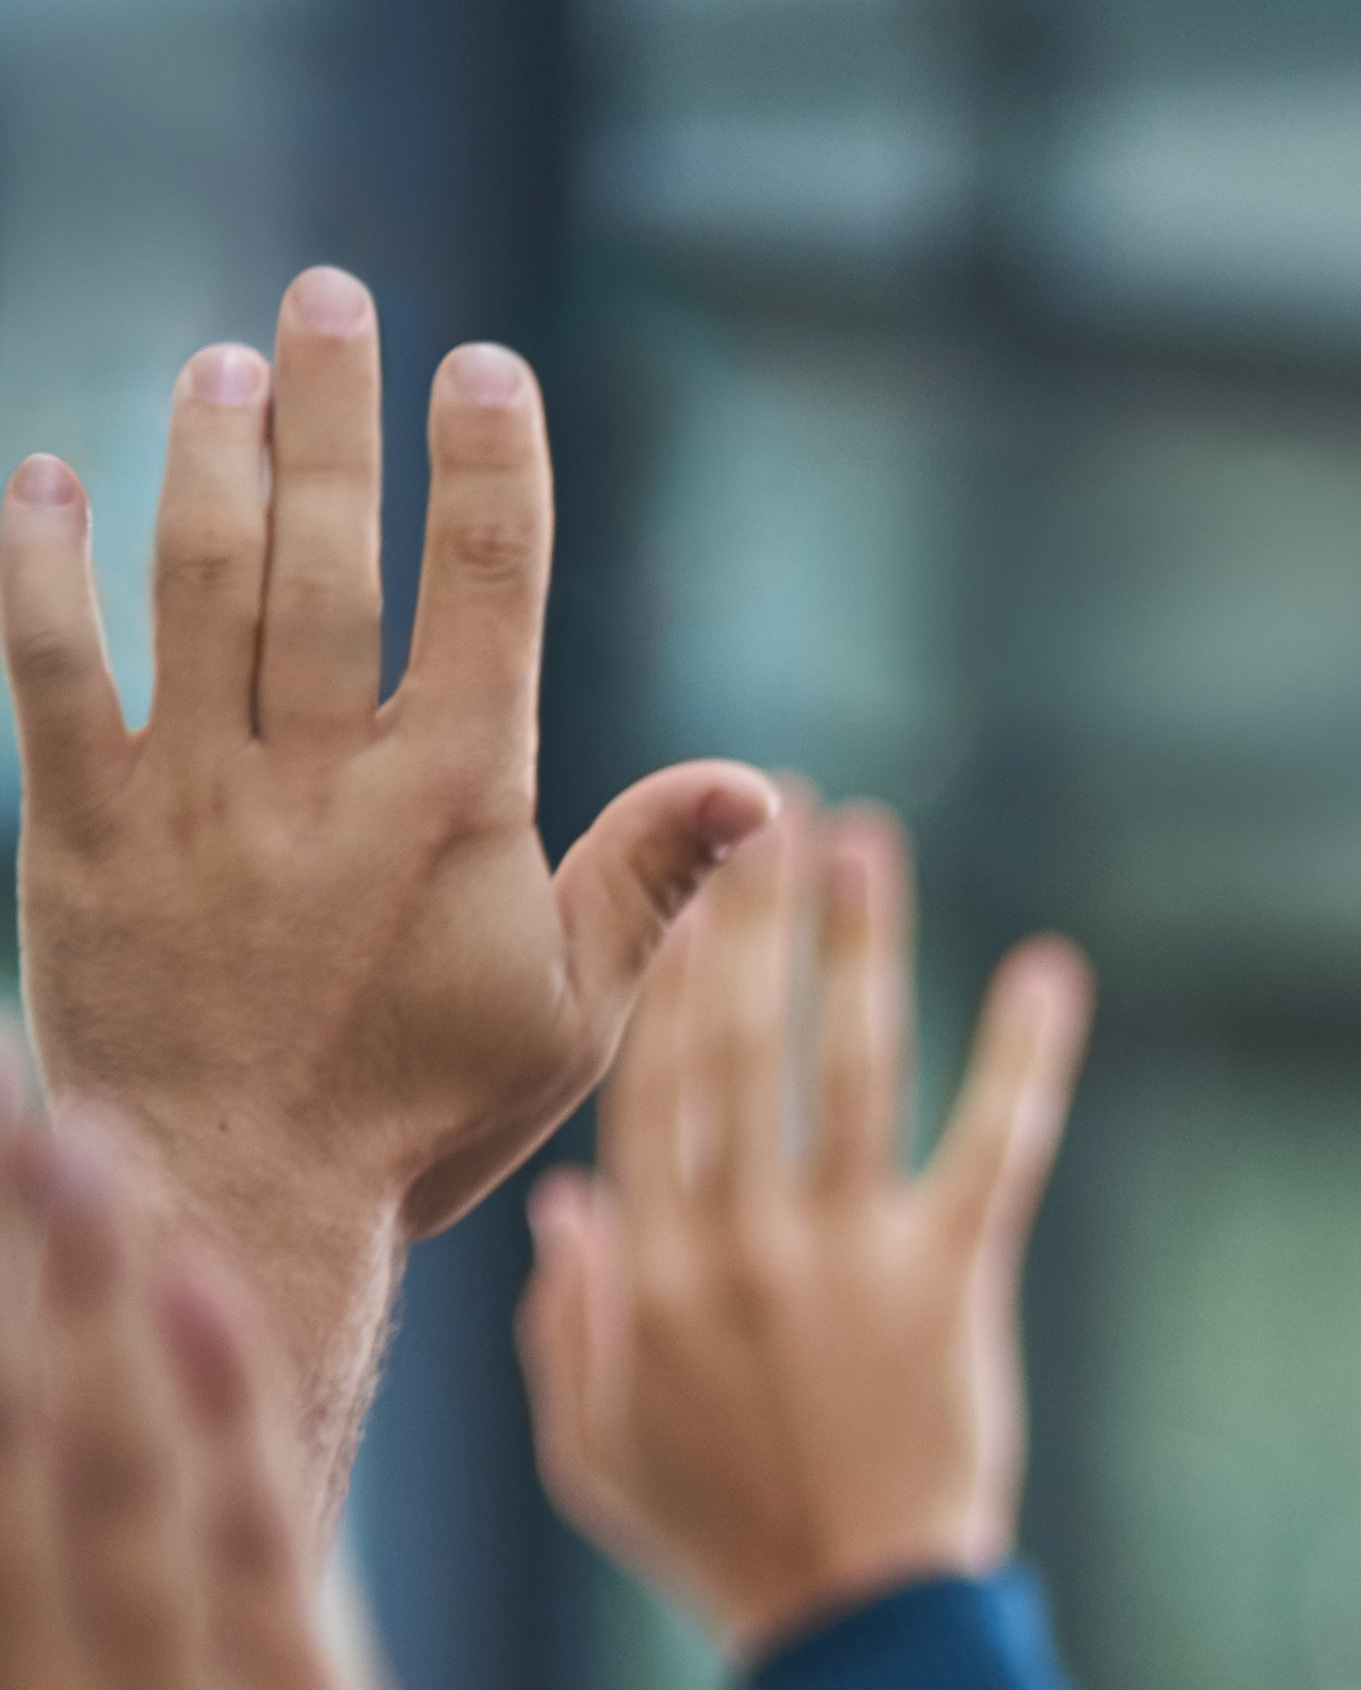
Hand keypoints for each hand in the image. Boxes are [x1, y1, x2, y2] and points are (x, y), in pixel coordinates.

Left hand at [1, 275, 773, 1467]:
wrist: (237, 1197)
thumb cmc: (418, 1113)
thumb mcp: (571, 1015)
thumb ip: (649, 882)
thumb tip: (763, 787)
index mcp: (455, 807)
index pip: (482, 594)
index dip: (485, 468)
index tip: (483, 368)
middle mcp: (321, 775)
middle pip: (331, 548)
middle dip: (334, 408)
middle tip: (330, 296)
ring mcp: (192, 792)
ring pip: (196, 579)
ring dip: (207, 455)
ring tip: (218, 367)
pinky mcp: (76, 825)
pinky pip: (46, 666)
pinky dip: (40, 564)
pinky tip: (43, 479)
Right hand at [522, 801, 1092, 1658]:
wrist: (849, 1618)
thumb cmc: (716, 1539)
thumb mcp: (590, 1443)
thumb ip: (567, 1321)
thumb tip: (562, 1206)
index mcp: (647, 1268)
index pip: (645, 1084)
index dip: (657, 971)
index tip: (667, 878)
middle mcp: (737, 1241)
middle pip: (735, 1044)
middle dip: (747, 917)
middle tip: (764, 808)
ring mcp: (845, 1257)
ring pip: (850, 1067)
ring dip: (860, 946)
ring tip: (868, 842)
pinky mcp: (949, 1284)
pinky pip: (994, 1147)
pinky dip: (1024, 1056)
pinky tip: (1050, 973)